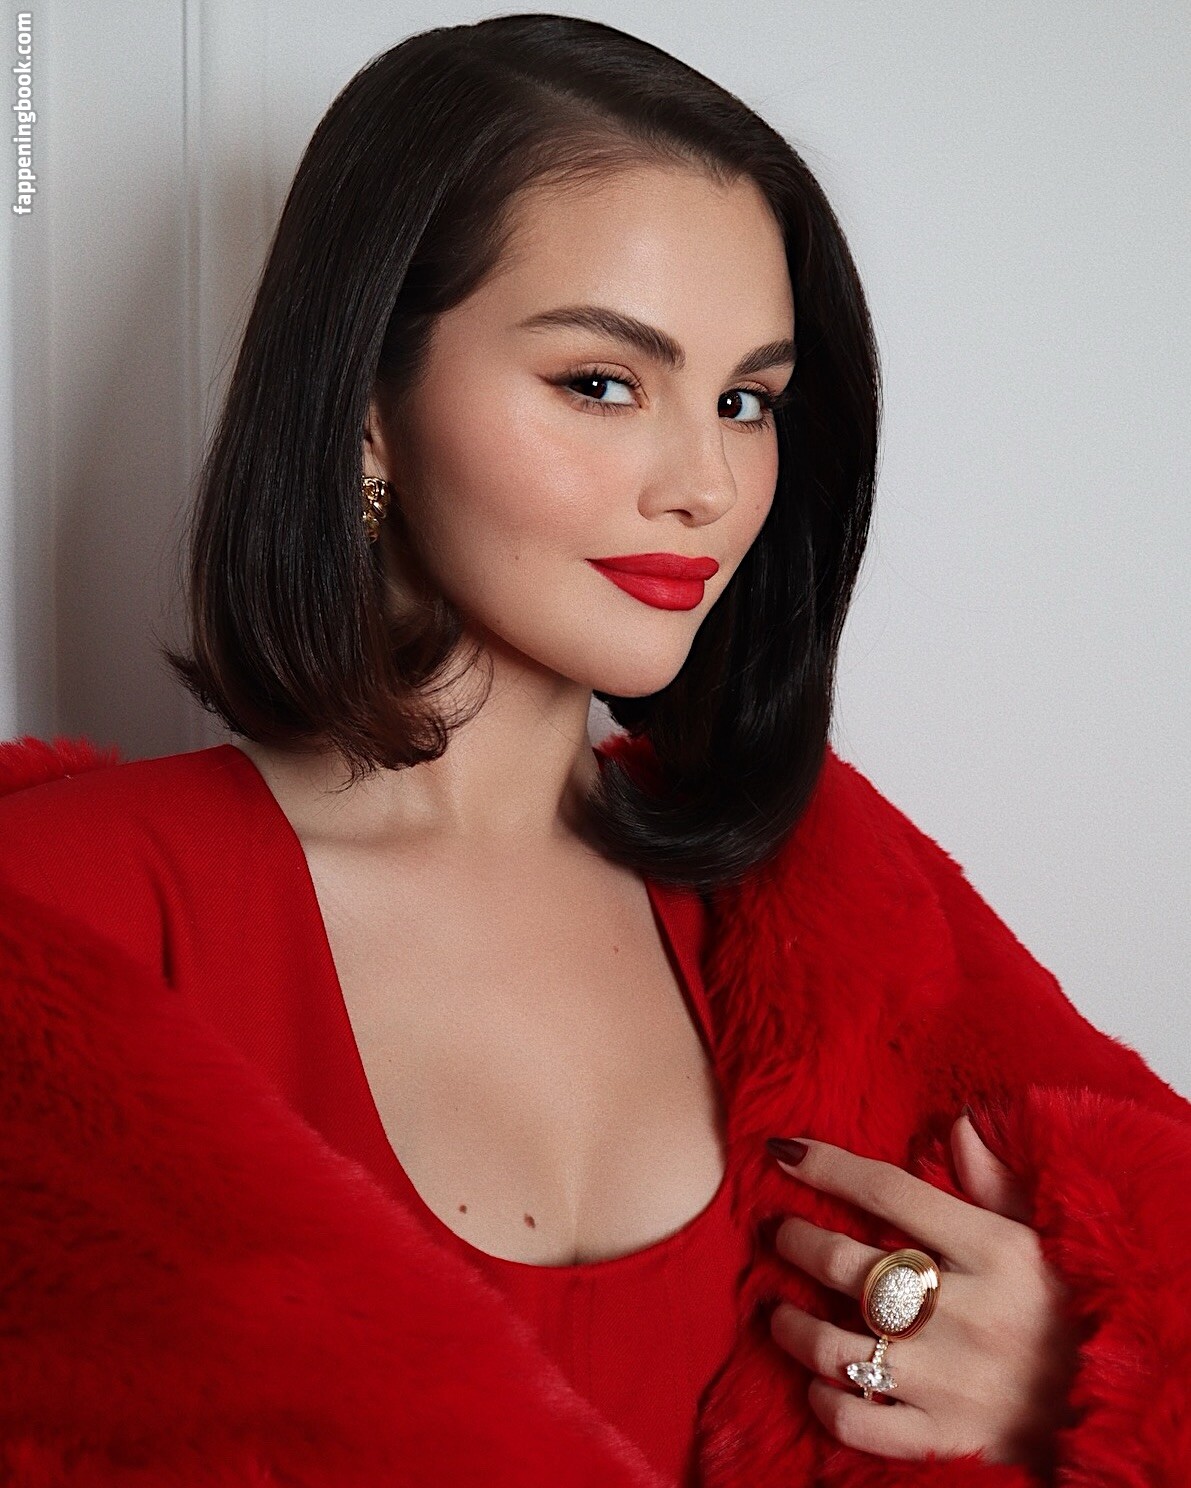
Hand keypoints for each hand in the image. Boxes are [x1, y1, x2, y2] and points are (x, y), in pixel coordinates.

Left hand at [767, 1112, 1077, 1467]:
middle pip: (845, 1263)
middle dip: (796, 1240)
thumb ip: (993, 1180)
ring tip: (778, 1309)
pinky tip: (815, 1378)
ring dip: (790, 1323)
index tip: (785, 1152)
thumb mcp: (1039, 1235)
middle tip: (781, 1232)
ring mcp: (948, 1381)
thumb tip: (959, 1124)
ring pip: (833, 1345)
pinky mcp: (941, 1439)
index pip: (887, 1190)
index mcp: (992, 1251)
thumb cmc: (1066, 1308)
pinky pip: (855, 1421)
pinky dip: (822, 1398)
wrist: (1109, 1404)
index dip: (827, 1166)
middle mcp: (964, 1312)